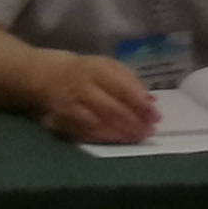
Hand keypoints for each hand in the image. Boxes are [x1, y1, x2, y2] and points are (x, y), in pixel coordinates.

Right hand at [33, 51, 160, 142]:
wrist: (51, 78)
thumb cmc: (90, 72)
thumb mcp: (110, 67)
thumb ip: (131, 83)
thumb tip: (151, 103)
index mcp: (97, 69)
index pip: (122, 87)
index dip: (140, 104)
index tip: (156, 116)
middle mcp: (82, 87)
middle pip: (110, 108)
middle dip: (132, 122)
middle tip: (149, 132)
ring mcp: (70, 106)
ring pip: (96, 123)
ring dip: (119, 133)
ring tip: (136, 138)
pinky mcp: (61, 122)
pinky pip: (84, 133)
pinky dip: (102, 138)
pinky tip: (117, 141)